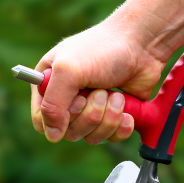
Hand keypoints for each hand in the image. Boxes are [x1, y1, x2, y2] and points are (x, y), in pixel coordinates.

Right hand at [31, 18, 164, 143]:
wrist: (142, 44)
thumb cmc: (103, 49)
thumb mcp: (68, 70)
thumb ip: (52, 104)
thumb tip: (52, 136)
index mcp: (49, 84)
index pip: (42, 121)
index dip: (60, 117)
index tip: (77, 99)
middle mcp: (68, 99)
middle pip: (69, 132)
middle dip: (91, 114)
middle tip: (102, 91)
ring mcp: (91, 109)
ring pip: (91, 137)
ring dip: (108, 118)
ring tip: (116, 95)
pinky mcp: (113, 116)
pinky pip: (111, 138)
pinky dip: (121, 127)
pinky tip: (127, 111)